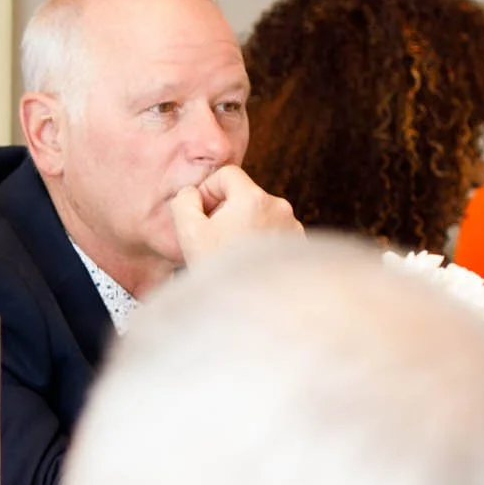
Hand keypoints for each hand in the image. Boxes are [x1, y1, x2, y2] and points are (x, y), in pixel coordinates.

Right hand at [170, 166, 301, 267]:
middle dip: (225, 211)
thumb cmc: (222, 271)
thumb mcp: (189, 233)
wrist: (256, 310)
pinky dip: (259, 242)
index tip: (201, 213)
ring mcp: (292, 227)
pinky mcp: (298, 246)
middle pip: (245, 195)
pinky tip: (247, 263)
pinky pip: (274, 233)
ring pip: (259, 215)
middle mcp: (278, 208)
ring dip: (242, 227)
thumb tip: (191, 194)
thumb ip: (184, 202)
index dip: (208, 190)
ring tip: (230, 254)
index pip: (228, 174)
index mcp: (253, 199)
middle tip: (212, 238)